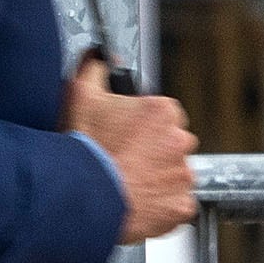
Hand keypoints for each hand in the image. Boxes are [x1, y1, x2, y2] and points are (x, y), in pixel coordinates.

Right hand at [64, 54, 196, 241]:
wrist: (85, 195)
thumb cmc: (85, 147)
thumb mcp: (80, 95)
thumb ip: (95, 68)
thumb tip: (102, 57)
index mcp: (162, 112)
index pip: (163, 113)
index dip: (143, 123)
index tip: (127, 132)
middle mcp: (180, 141)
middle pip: (173, 142)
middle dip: (154, 149)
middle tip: (126, 156)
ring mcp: (183, 175)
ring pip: (175, 172)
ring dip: (158, 175)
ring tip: (128, 179)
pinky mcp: (181, 205)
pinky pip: (176, 202)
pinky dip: (161, 203)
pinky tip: (136, 198)